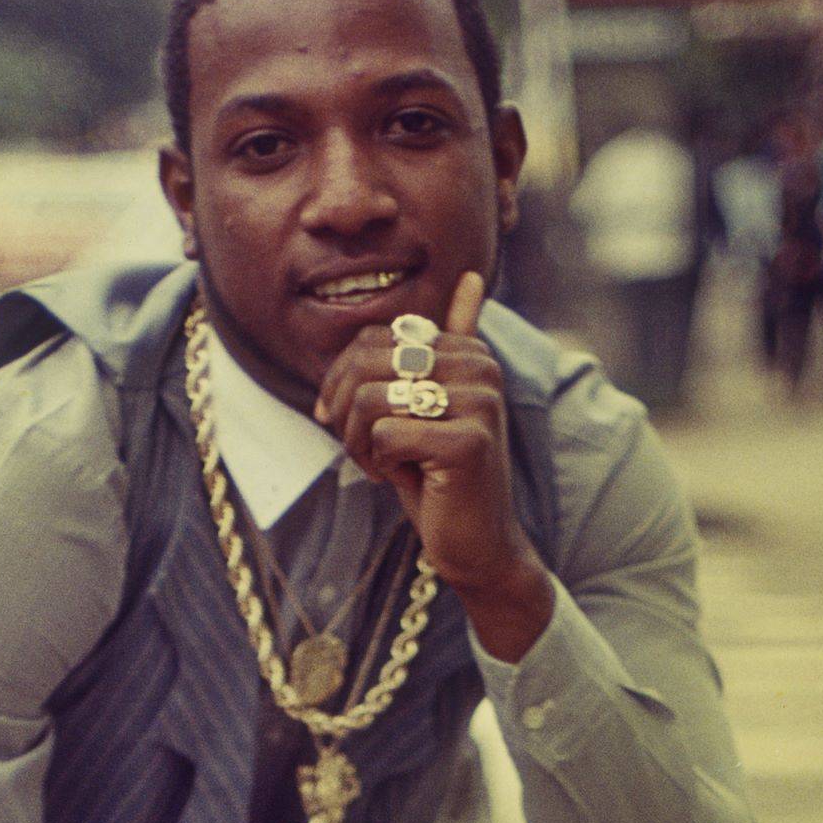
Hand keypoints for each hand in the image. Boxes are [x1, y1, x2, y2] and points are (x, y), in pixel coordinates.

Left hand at [312, 271, 552, 656]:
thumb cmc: (440, 476)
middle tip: (361, 448)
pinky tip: (405, 479)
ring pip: (371, 400)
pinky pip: (386, 436)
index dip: (342, 382)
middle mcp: (480, 368)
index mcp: (468, 351)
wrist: (477, 543)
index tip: (350, 423)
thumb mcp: (428, 406)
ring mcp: (478, 404)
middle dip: (345, 412)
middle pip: (367, 363)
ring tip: (380, 465)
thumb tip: (471, 279)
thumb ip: (434, 350)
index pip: (372, 340)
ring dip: (359, 442)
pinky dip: (380, 464)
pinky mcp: (467, 443)